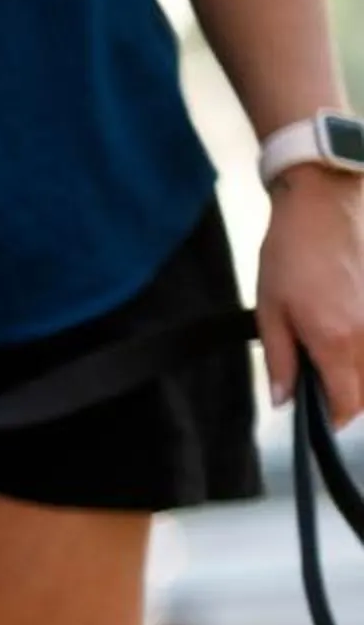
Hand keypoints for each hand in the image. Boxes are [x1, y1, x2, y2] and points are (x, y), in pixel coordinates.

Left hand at [257, 169, 363, 421]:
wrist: (324, 203)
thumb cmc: (290, 254)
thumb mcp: (270, 312)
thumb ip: (280, 362)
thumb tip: (284, 401)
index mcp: (336, 342)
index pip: (348, 406)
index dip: (333, 421)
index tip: (319, 420)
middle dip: (347, 398)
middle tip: (322, 386)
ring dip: (359, 372)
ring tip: (331, 354)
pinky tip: (348, 329)